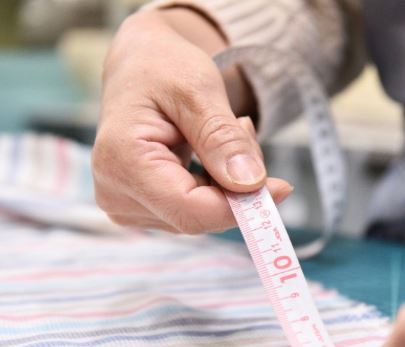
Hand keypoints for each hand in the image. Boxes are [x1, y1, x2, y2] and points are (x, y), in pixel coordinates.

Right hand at [93, 8, 292, 232]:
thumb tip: (251, 184)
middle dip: (236, 186)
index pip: (190, 210)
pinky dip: (217, 186)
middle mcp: (115, 193)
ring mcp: (126, 205)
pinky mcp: (142, 207)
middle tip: (245, 132)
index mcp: (122, 161)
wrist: (139, 65)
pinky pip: (194, 210)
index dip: (241, 207)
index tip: (283, 187)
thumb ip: (222, 139)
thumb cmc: (162, 67)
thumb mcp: (199, 90)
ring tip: (226, 131)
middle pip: (198, 216)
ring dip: (228, 183)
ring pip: (201, 216)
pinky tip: (214, 152)